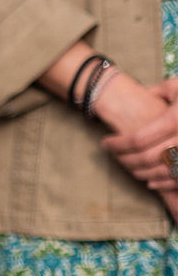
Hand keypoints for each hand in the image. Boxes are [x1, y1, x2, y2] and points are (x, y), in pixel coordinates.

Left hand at [96, 75, 177, 193]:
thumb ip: (158, 91)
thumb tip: (140, 93)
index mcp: (175, 119)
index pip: (138, 139)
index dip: (117, 144)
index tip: (105, 144)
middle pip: (147, 158)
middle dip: (125, 160)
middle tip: (113, 156)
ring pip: (162, 173)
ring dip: (141, 174)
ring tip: (128, 168)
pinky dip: (163, 185)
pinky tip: (150, 182)